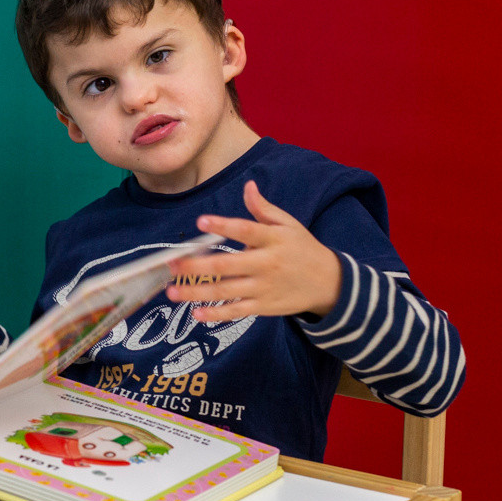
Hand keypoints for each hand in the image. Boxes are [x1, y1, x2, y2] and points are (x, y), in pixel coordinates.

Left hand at [167, 180, 341, 320]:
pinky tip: (196, 313)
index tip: (201, 221)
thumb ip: (263, 209)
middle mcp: (266, 264)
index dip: (224, 226)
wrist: (329, 283)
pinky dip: (216, 314)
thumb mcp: (288, 225)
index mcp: (272, 239)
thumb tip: (247, 186)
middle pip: (228, 265)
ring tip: (172, 292)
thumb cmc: (302, 248)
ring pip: (226, 291)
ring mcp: (264, 288)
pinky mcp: (263, 307)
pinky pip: (236, 311)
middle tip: (172, 265)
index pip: (246, 230)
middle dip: (197, 266)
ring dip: (197, 292)